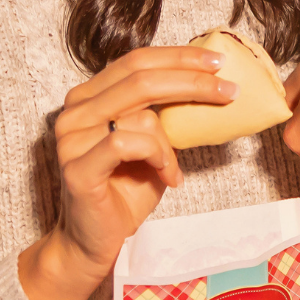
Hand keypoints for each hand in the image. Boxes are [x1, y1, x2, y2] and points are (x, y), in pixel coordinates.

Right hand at [18, 45, 233, 299]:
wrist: (94, 242)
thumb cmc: (124, 192)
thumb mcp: (150, 144)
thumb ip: (161, 114)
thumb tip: (207, 83)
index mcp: (89, 96)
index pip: (136, 61)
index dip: (178, 57)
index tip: (217, 60)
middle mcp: (75, 110)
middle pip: (139, 77)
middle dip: (190, 79)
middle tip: (228, 89)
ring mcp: (71, 138)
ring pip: (139, 113)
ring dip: (169, 143)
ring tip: (172, 170)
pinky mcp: (77, 167)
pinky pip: (127, 143)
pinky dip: (157, 156)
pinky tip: (166, 177)